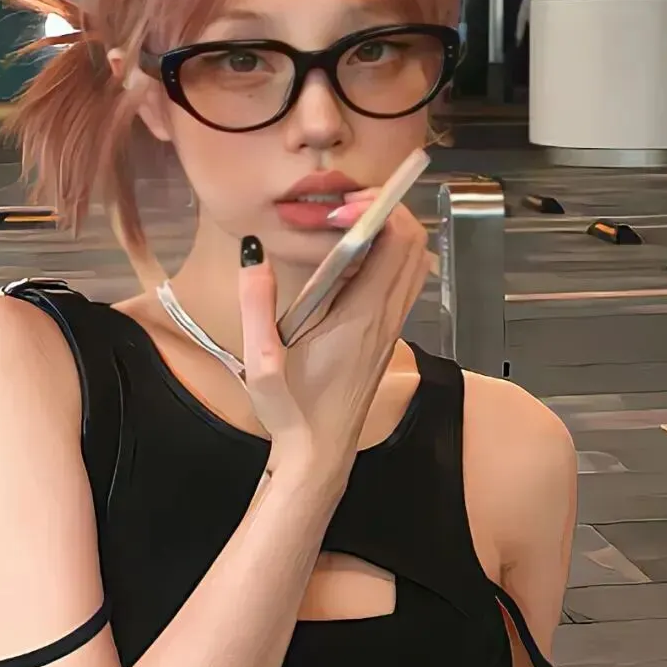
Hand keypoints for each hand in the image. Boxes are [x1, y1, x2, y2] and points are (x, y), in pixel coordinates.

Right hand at [237, 204, 428, 480]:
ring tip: (342, 228)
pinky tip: (345, 264)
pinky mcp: (387, 334)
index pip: (396, 242)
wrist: (319, 457)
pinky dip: (386, 256)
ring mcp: (392, 326)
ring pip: (413, 261)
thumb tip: (253, 253)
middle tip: (339, 209)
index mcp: (362, 317)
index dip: (374, 210)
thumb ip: (255, 306)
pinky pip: (403, 280)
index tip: (337, 209)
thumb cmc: (291, 414)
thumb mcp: (261, 363)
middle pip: (413, 243)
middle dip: (383, 211)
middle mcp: (387, 317)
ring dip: (387, 232)